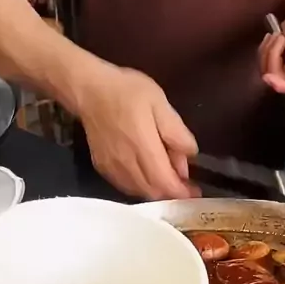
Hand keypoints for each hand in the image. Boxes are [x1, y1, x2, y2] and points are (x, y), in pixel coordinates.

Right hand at [80, 64, 199, 199]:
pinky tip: (146, 175)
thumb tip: (189, 156)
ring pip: (138, 192)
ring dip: (156, 190)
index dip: (182, 192)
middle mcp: (127, 163)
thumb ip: (176, 132)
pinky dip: (140, 186)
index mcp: (144, 147)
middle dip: (171, 193)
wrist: (90, 90)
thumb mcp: (160, 103)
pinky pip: (125, 186)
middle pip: (153, 192)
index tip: (195, 192)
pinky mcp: (102, 167)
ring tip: (167, 178)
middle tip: (185, 185)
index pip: (165, 183)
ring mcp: (112, 168)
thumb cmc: (127, 92)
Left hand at [260, 6, 284, 95]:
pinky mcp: (278, 68)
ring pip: (267, 70)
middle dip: (273, 57)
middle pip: (278, 79)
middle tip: (280, 37)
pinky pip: (263, 63)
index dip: (281, 85)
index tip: (268, 77)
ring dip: (268, 50)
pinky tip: (273, 39)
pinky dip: (265, 49)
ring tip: (279, 35)